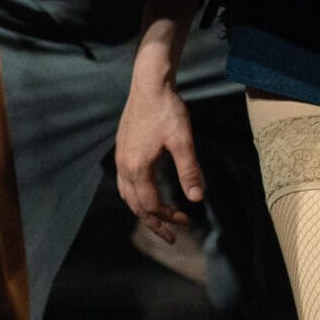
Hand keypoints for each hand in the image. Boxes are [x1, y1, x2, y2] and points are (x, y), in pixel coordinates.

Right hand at [115, 74, 203, 240]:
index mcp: (138, 167)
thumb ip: (189, 170)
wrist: (149, 84)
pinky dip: (135, 194)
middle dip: (153, 222)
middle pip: (135, 204)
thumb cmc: (167, 110)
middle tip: (171, 235)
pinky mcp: (123, 147)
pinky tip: (147, 190)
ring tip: (159, 218)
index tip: (186, 222)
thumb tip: (197, 198)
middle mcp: (124, 165)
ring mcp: (121, 156)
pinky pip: (124, 181)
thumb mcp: (183, 141)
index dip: (168, 218)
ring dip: (143, 209)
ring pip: (127, 194)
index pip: (150, 204)